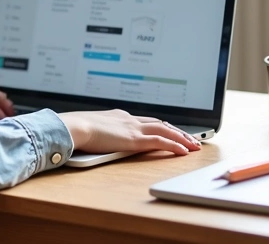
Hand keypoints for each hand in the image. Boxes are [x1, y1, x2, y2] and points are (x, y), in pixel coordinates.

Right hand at [58, 110, 201, 155]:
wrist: (75, 126)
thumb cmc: (77, 129)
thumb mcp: (91, 128)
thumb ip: (100, 131)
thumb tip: (96, 138)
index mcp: (120, 116)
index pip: (147, 120)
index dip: (162, 126)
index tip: (171, 131)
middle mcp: (130, 119)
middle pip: (160, 123)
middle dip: (177, 131)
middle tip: (190, 139)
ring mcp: (133, 128)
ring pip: (166, 130)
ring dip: (182, 138)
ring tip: (193, 145)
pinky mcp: (135, 139)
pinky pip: (161, 142)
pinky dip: (175, 145)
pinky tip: (184, 151)